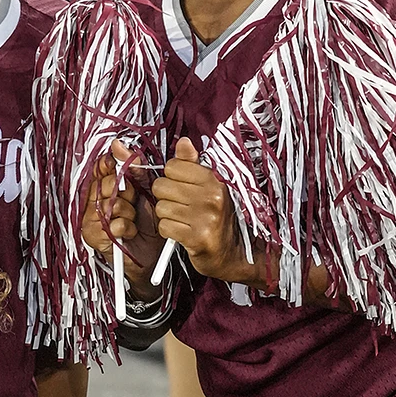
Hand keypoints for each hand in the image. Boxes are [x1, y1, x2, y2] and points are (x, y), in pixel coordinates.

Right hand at [81, 139, 164, 296]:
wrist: (151, 255)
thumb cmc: (148, 223)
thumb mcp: (146, 190)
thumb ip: (135, 168)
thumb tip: (120, 145)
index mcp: (104, 185)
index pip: (99, 166)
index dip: (111, 164)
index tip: (122, 167)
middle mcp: (93, 200)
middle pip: (105, 183)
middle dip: (126, 190)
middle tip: (133, 199)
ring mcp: (90, 218)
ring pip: (110, 204)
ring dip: (128, 212)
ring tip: (133, 219)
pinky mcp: (92, 235)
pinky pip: (112, 223)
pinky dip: (126, 228)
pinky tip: (129, 232)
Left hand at [152, 138, 253, 282]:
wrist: (234, 254)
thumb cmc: (219, 218)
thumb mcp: (210, 187)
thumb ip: (192, 164)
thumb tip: (183, 142)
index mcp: (214, 180)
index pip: (172, 166)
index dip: (172, 177)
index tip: (183, 187)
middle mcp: (211, 197)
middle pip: (161, 186)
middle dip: (166, 197)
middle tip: (181, 205)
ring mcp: (204, 218)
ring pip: (161, 207)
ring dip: (167, 215)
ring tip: (183, 219)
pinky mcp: (197, 238)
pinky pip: (164, 227)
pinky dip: (169, 231)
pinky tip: (182, 232)